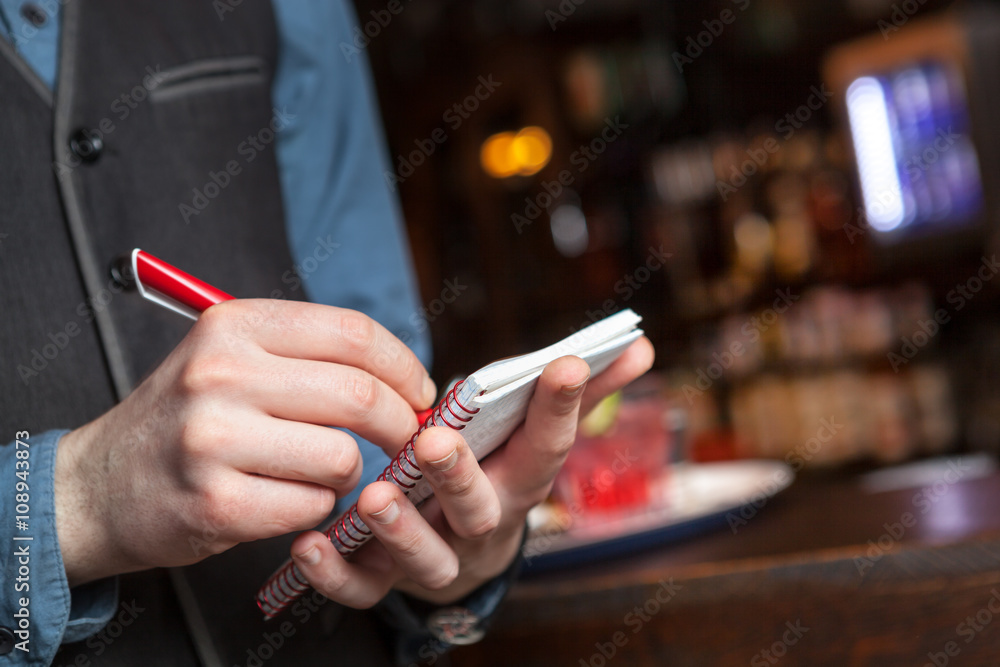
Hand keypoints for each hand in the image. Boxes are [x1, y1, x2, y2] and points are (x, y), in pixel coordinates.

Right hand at [54, 299, 435, 586]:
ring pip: (342, 457)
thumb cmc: (189, 417)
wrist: (101, 485)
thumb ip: (309, 355)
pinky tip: (284, 499)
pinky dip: (314, 508)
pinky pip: (312, 506)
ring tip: (319, 472)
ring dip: (349, 474)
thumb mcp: (232, 356)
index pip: (354, 335)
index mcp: (234, 325)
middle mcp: (221, 374)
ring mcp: (214, 440)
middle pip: (360, 395)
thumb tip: (405, 377)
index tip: (420, 393)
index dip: (404, 367)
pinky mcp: (216, 504)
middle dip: (401, 424)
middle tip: (406, 439)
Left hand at [289, 336, 654, 606]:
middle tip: (433, 443)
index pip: (547, 445)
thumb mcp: (536, 436)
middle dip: (458, 477)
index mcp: (520, 482)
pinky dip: (335, 575)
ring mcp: (437, 559)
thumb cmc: (498, 473)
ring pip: (423, 556)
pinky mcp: (388, 583)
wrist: (465, 553)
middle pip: (477, 509)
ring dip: (398, 529)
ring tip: (370, 498)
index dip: (561, 406)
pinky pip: (363, 589)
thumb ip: (582, 395)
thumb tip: (642, 345)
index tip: (566, 362)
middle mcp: (481, 525)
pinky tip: (310, 543)